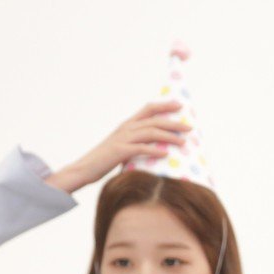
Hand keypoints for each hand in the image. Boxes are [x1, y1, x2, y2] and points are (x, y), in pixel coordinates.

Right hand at [46, 102, 191, 193]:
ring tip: (183, 142)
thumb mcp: (123, 148)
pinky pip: (140, 149)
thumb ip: (138, 144)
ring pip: (150, 132)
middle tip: (189, 127)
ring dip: (169, 136)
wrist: (84, 168)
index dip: (164, 105)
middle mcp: (126, 128)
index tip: (180, 104)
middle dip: (173, 122)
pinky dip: (154, 150)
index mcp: (127, 125)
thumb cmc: (105, 160)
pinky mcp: (119, 151)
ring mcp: (122, 139)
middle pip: (154, 120)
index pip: (148, 109)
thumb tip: (157, 148)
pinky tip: (165, 154)